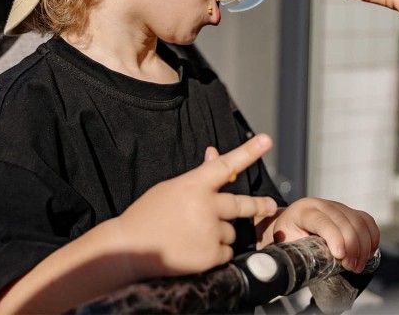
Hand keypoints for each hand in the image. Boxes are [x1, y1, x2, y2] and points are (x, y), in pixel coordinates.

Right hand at [116, 134, 277, 278]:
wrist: (129, 248)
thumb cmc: (148, 214)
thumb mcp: (171, 188)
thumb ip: (198, 176)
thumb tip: (214, 155)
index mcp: (194, 185)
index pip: (226, 164)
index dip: (248, 152)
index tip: (266, 140)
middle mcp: (205, 206)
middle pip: (240, 203)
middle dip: (257, 204)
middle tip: (269, 204)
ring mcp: (209, 232)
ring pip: (231, 231)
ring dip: (220, 233)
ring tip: (194, 235)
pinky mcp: (209, 257)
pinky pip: (226, 252)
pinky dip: (215, 252)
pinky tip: (194, 249)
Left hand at [263, 197, 378, 273]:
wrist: (289, 227)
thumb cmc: (288, 238)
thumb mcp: (289, 245)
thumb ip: (303, 252)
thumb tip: (320, 264)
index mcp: (303, 211)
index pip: (321, 220)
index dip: (334, 237)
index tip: (341, 256)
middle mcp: (320, 205)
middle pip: (344, 221)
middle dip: (352, 247)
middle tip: (351, 267)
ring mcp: (336, 206)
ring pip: (358, 221)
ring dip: (363, 245)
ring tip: (358, 265)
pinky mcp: (348, 212)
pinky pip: (366, 220)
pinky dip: (372, 237)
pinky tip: (368, 252)